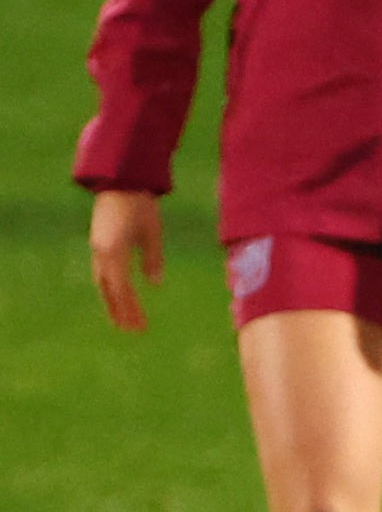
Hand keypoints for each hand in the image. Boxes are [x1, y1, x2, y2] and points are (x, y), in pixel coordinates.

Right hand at [88, 190, 163, 333]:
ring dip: (113, 301)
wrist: (120, 180)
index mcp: (113, 252)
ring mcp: (98, 248)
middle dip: (119, 311)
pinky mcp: (99, 243)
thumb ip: (152, 258)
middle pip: (109, 290)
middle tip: (132, 330)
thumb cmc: (140, 205)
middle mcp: (101, 253)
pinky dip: (111, 286)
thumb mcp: (151, 232)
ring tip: (124, 318)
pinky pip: (103, 271)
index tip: (141, 326)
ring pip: (104, 282)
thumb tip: (154, 284)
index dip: (130, 310)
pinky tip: (119, 293)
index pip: (122, 290)